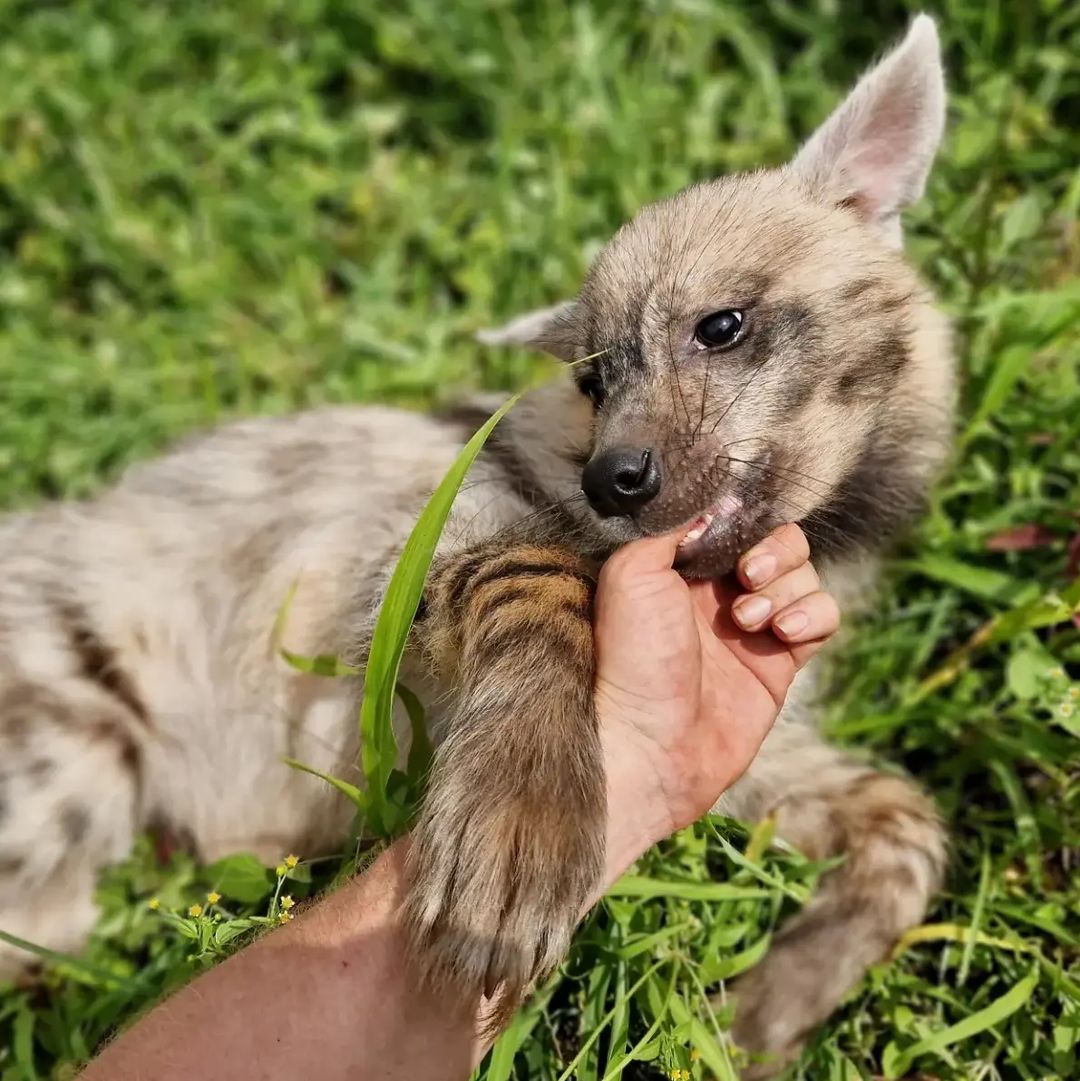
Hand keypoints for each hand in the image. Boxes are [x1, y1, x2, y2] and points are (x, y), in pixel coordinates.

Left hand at [593, 523, 839, 884]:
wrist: (650, 743)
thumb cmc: (630, 660)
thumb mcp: (631, 574)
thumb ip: (671, 526)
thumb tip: (716, 502)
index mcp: (679, 566)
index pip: (732, 519)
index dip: (743, 518)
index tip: (734, 531)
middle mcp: (717, 591)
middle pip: (776, 540)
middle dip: (771, 549)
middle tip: (746, 575)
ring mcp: (753, 625)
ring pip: (803, 575)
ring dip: (785, 586)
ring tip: (749, 620)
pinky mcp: (781, 661)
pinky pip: (822, 616)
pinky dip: (813, 613)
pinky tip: (783, 631)